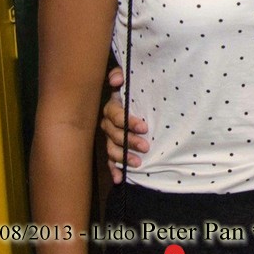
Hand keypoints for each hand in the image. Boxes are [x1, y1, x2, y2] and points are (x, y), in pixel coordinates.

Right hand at [99, 66, 149, 183]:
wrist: (138, 100)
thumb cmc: (134, 90)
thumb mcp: (130, 79)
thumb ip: (121, 75)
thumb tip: (115, 79)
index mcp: (112, 108)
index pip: (116, 116)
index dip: (128, 122)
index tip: (144, 127)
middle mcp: (107, 124)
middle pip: (114, 135)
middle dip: (129, 141)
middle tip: (145, 146)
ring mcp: (109, 138)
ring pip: (112, 149)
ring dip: (123, 158)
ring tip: (138, 163)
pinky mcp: (113, 148)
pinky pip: (110, 161)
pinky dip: (114, 170)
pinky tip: (119, 178)